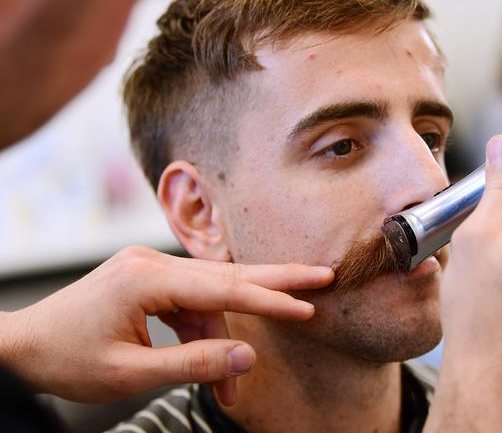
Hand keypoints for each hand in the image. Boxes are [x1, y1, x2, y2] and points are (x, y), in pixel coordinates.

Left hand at [0, 246, 332, 402]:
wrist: (20, 346)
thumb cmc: (65, 359)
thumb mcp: (128, 374)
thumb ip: (192, 364)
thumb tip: (247, 357)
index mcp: (146, 279)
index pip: (222, 289)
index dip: (268, 299)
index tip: (307, 305)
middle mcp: (152, 263)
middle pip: (227, 274)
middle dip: (276, 280)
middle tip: (321, 275)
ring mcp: (150, 269)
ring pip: (208, 299)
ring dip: (225, 339)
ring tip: (232, 387)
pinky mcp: (148, 281)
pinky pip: (188, 305)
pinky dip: (204, 334)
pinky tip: (212, 361)